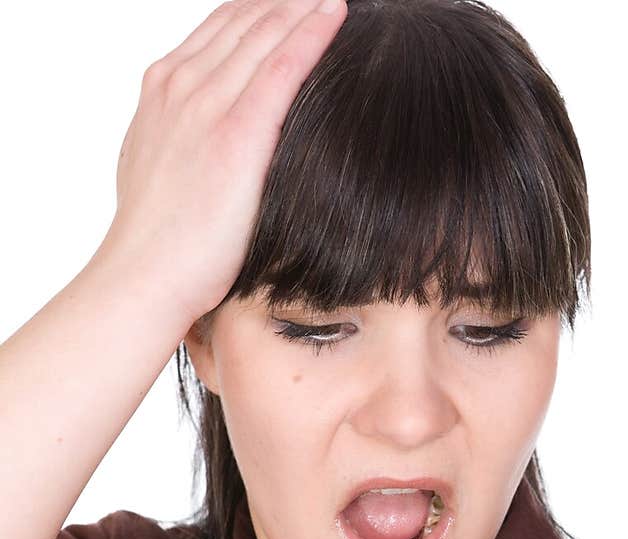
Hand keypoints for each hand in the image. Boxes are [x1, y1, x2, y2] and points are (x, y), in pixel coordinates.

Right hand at [96, 0, 346, 324]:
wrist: (144, 276)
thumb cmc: (156, 243)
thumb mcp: (157, 170)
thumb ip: (181, 140)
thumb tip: (201, 144)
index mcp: (162, 91)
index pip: (218, 28)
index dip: (258, 7)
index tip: (290, 0)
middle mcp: (181, 85)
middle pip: (244, 19)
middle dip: (285, 1)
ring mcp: (207, 105)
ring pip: (265, 32)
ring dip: (304, 6)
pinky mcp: (238, 133)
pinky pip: (283, 65)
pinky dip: (312, 32)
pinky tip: (337, 12)